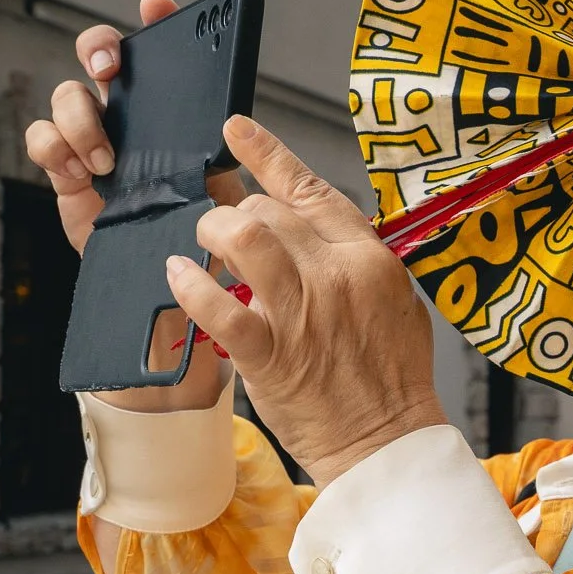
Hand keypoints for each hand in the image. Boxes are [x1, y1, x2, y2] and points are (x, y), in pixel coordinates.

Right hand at [25, 0, 251, 251]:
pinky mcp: (64, 167)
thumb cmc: (196, 218)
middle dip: (98, 48)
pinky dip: (54, 148)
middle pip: (96, 52)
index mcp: (163, 104)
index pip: (156, 48)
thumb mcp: (221, 180)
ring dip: (80, 119)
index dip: (155, 17)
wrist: (170, 264)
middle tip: (110, 70)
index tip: (155, 4)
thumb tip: (231, 120)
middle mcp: (122, 111)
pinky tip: (81, 172)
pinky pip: (41, 138)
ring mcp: (89, 135)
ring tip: (107, 160)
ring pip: (65, 95)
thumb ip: (221, 147)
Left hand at [168, 114, 447, 493]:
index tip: (234, 132)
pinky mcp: (272, 354)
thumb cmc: (391, 378)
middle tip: (219, 232)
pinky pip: (220, 308)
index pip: (311, 190)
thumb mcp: (395, 302)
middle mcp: (337, 274)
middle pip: (269, 212)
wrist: (387, 441)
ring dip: (211, 234)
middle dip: (234, 214)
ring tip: (199, 246)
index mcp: (368, 258)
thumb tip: (318, 231)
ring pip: (243, 239)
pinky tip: (177, 277)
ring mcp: (304, 313)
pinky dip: (191, 287)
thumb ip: (357, 261)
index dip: (267, 155)